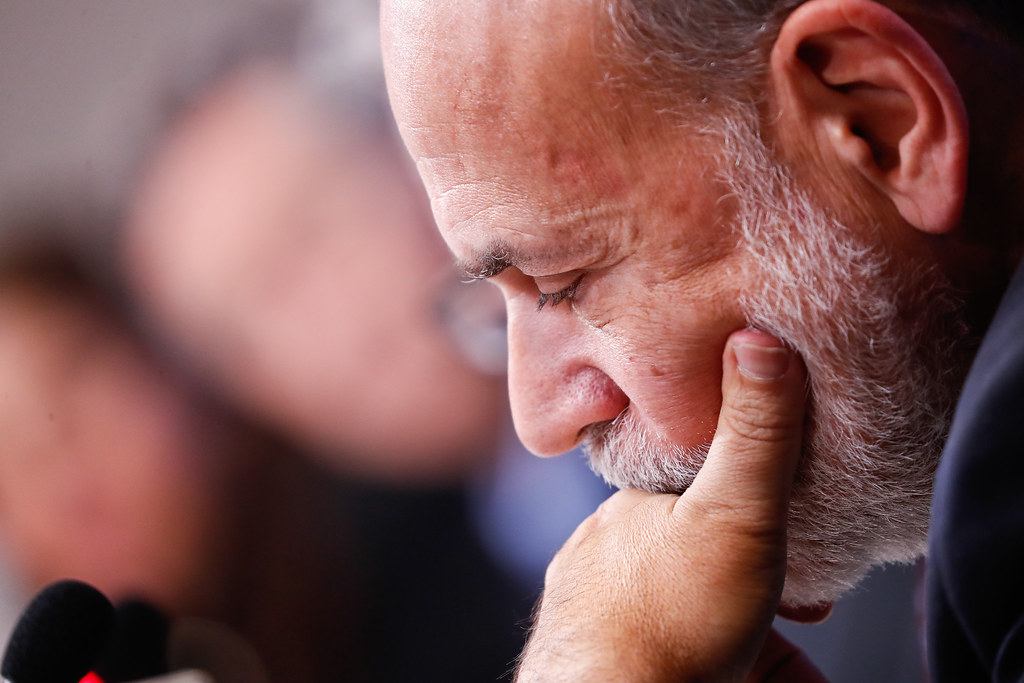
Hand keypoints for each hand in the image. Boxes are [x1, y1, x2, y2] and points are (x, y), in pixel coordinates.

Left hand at [516, 329, 820, 681]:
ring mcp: (612, 617)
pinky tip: (763, 666)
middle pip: (700, 545)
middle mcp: (610, 560)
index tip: (796, 516)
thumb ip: (754, 435)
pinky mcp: (627, 664)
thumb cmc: (672, 624)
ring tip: (791, 636)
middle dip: (757, 565)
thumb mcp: (733, 514)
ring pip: (695, 604)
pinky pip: (691, 651)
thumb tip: (757, 335)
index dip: (750, 493)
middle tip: (804, 595)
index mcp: (628, 510)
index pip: (692, 480)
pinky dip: (735, 658)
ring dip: (749, 619)